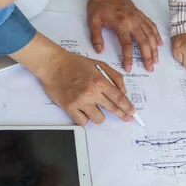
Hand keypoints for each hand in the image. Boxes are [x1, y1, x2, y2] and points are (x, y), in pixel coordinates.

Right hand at [11, 33, 135, 125]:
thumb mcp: (100, 64)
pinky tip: (85, 112)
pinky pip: (83, 122)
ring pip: (98, 119)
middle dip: (122, 115)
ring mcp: (79, 101)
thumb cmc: (76, 63)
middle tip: (126, 118)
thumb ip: (115, 77)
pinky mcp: (69, 107)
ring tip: (97, 108)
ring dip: (100, 115)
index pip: (119, 98)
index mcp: (100, 81)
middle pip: (112, 109)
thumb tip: (123, 91)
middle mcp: (91, 93)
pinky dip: (86, 118)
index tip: (132, 113)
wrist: (54, 65)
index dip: (127, 107)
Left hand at [88, 0, 162, 72]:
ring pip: (150, 35)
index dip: (128, 58)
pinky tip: (159, 44)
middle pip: (144, 42)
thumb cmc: (99, 5)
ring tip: (156, 60)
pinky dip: (157, 35)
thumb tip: (99, 50)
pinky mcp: (141, 15)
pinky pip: (152, 26)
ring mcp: (138, 18)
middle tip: (150, 68)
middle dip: (148, 57)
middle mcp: (133, 22)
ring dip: (154, 49)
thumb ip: (96, 36)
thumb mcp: (92, 21)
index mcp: (120, 24)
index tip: (129, 68)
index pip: (127, 45)